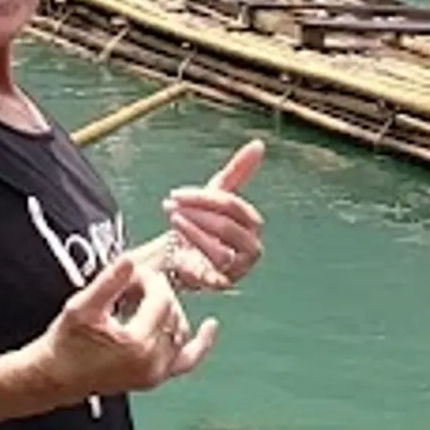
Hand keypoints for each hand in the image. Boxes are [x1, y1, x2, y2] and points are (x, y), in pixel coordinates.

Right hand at [44, 249, 216, 399]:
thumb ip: (109, 283)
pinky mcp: (155, 377)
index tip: (132, 274)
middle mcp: (153, 362)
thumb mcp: (81, 307)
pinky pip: (187, 360)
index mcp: (136, 344)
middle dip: (157, 292)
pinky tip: (210, 326)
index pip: (161, 297)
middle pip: (173, 312)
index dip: (149, 279)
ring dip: (169, 309)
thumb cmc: (65, 343)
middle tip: (135, 283)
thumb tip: (130, 261)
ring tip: (146, 297)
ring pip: (180, 330)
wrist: (56, 376)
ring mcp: (156, 373)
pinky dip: (200, 344)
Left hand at [155, 139, 266, 293]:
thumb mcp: (215, 195)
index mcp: (252, 224)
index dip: (204, 198)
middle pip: (228, 228)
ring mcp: (237, 269)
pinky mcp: (221, 285)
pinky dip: (196, 265)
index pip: (233, 207)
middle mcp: (251, 248)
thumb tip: (259, 144)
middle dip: (197, 215)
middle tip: (170, 207)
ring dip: (193, 235)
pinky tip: (178, 255)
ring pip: (221, 252)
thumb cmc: (201, 222)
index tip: (176, 194)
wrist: (181, 255)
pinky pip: (213, 277)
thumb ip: (238, 172)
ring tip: (173, 222)